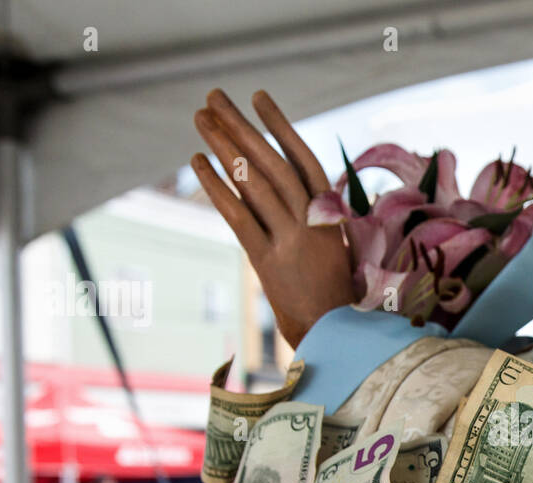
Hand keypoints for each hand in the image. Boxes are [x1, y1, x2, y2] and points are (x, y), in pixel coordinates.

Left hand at [192, 89, 354, 348]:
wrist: (334, 335)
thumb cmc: (332, 290)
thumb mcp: (332, 245)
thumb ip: (308, 212)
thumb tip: (269, 179)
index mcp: (331, 214)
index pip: (304, 158)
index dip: (280, 126)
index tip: (258, 97)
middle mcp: (312, 222)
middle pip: (272, 162)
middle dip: (241, 126)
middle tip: (213, 97)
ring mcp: (290, 240)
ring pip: (253, 182)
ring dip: (224, 146)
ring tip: (201, 118)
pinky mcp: (267, 261)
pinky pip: (238, 215)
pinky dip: (217, 186)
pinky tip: (198, 162)